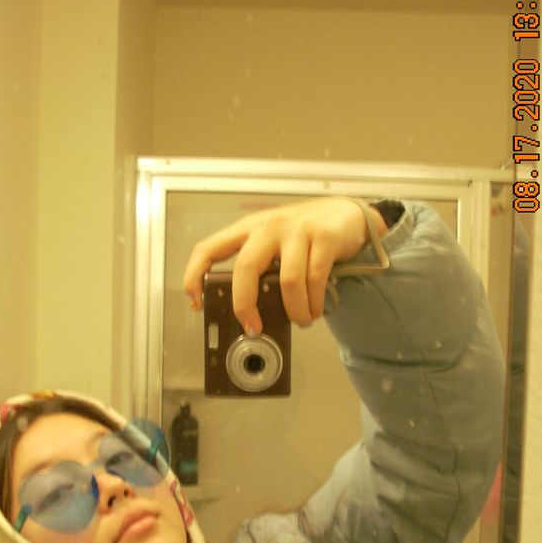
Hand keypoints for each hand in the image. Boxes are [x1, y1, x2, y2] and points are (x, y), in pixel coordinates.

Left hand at [183, 197, 386, 334]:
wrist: (346, 214)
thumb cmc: (303, 235)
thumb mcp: (273, 244)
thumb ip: (259, 268)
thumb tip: (250, 313)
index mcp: (248, 229)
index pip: (209, 248)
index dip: (195, 275)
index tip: (196, 302)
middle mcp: (268, 227)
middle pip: (246, 268)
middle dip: (245, 305)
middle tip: (252, 328)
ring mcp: (297, 230)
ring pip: (287, 281)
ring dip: (294, 311)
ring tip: (301, 320)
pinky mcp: (324, 238)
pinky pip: (314, 280)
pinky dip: (314, 303)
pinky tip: (315, 310)